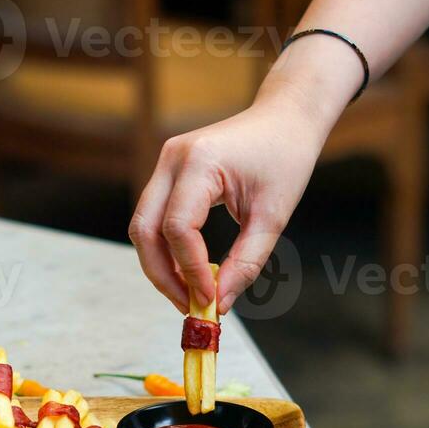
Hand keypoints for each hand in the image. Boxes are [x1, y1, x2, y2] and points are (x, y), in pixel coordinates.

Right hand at [128, 76, 339, 314]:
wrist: (284, 120)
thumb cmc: (285, 160)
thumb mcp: (273, 217)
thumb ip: (246, 262)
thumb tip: (220, 304)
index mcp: (200, 162)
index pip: (177, 227)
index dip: (190, 270)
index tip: (210, 300)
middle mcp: (172, 159)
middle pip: (144, 230)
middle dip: (163, 275)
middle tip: (189, 307)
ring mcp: (165, 163)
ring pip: (143, 227)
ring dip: (161, 266)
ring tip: (190, 294)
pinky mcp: (168, 173)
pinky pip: (155, 218)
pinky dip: (167, 249)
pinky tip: (190, 272)